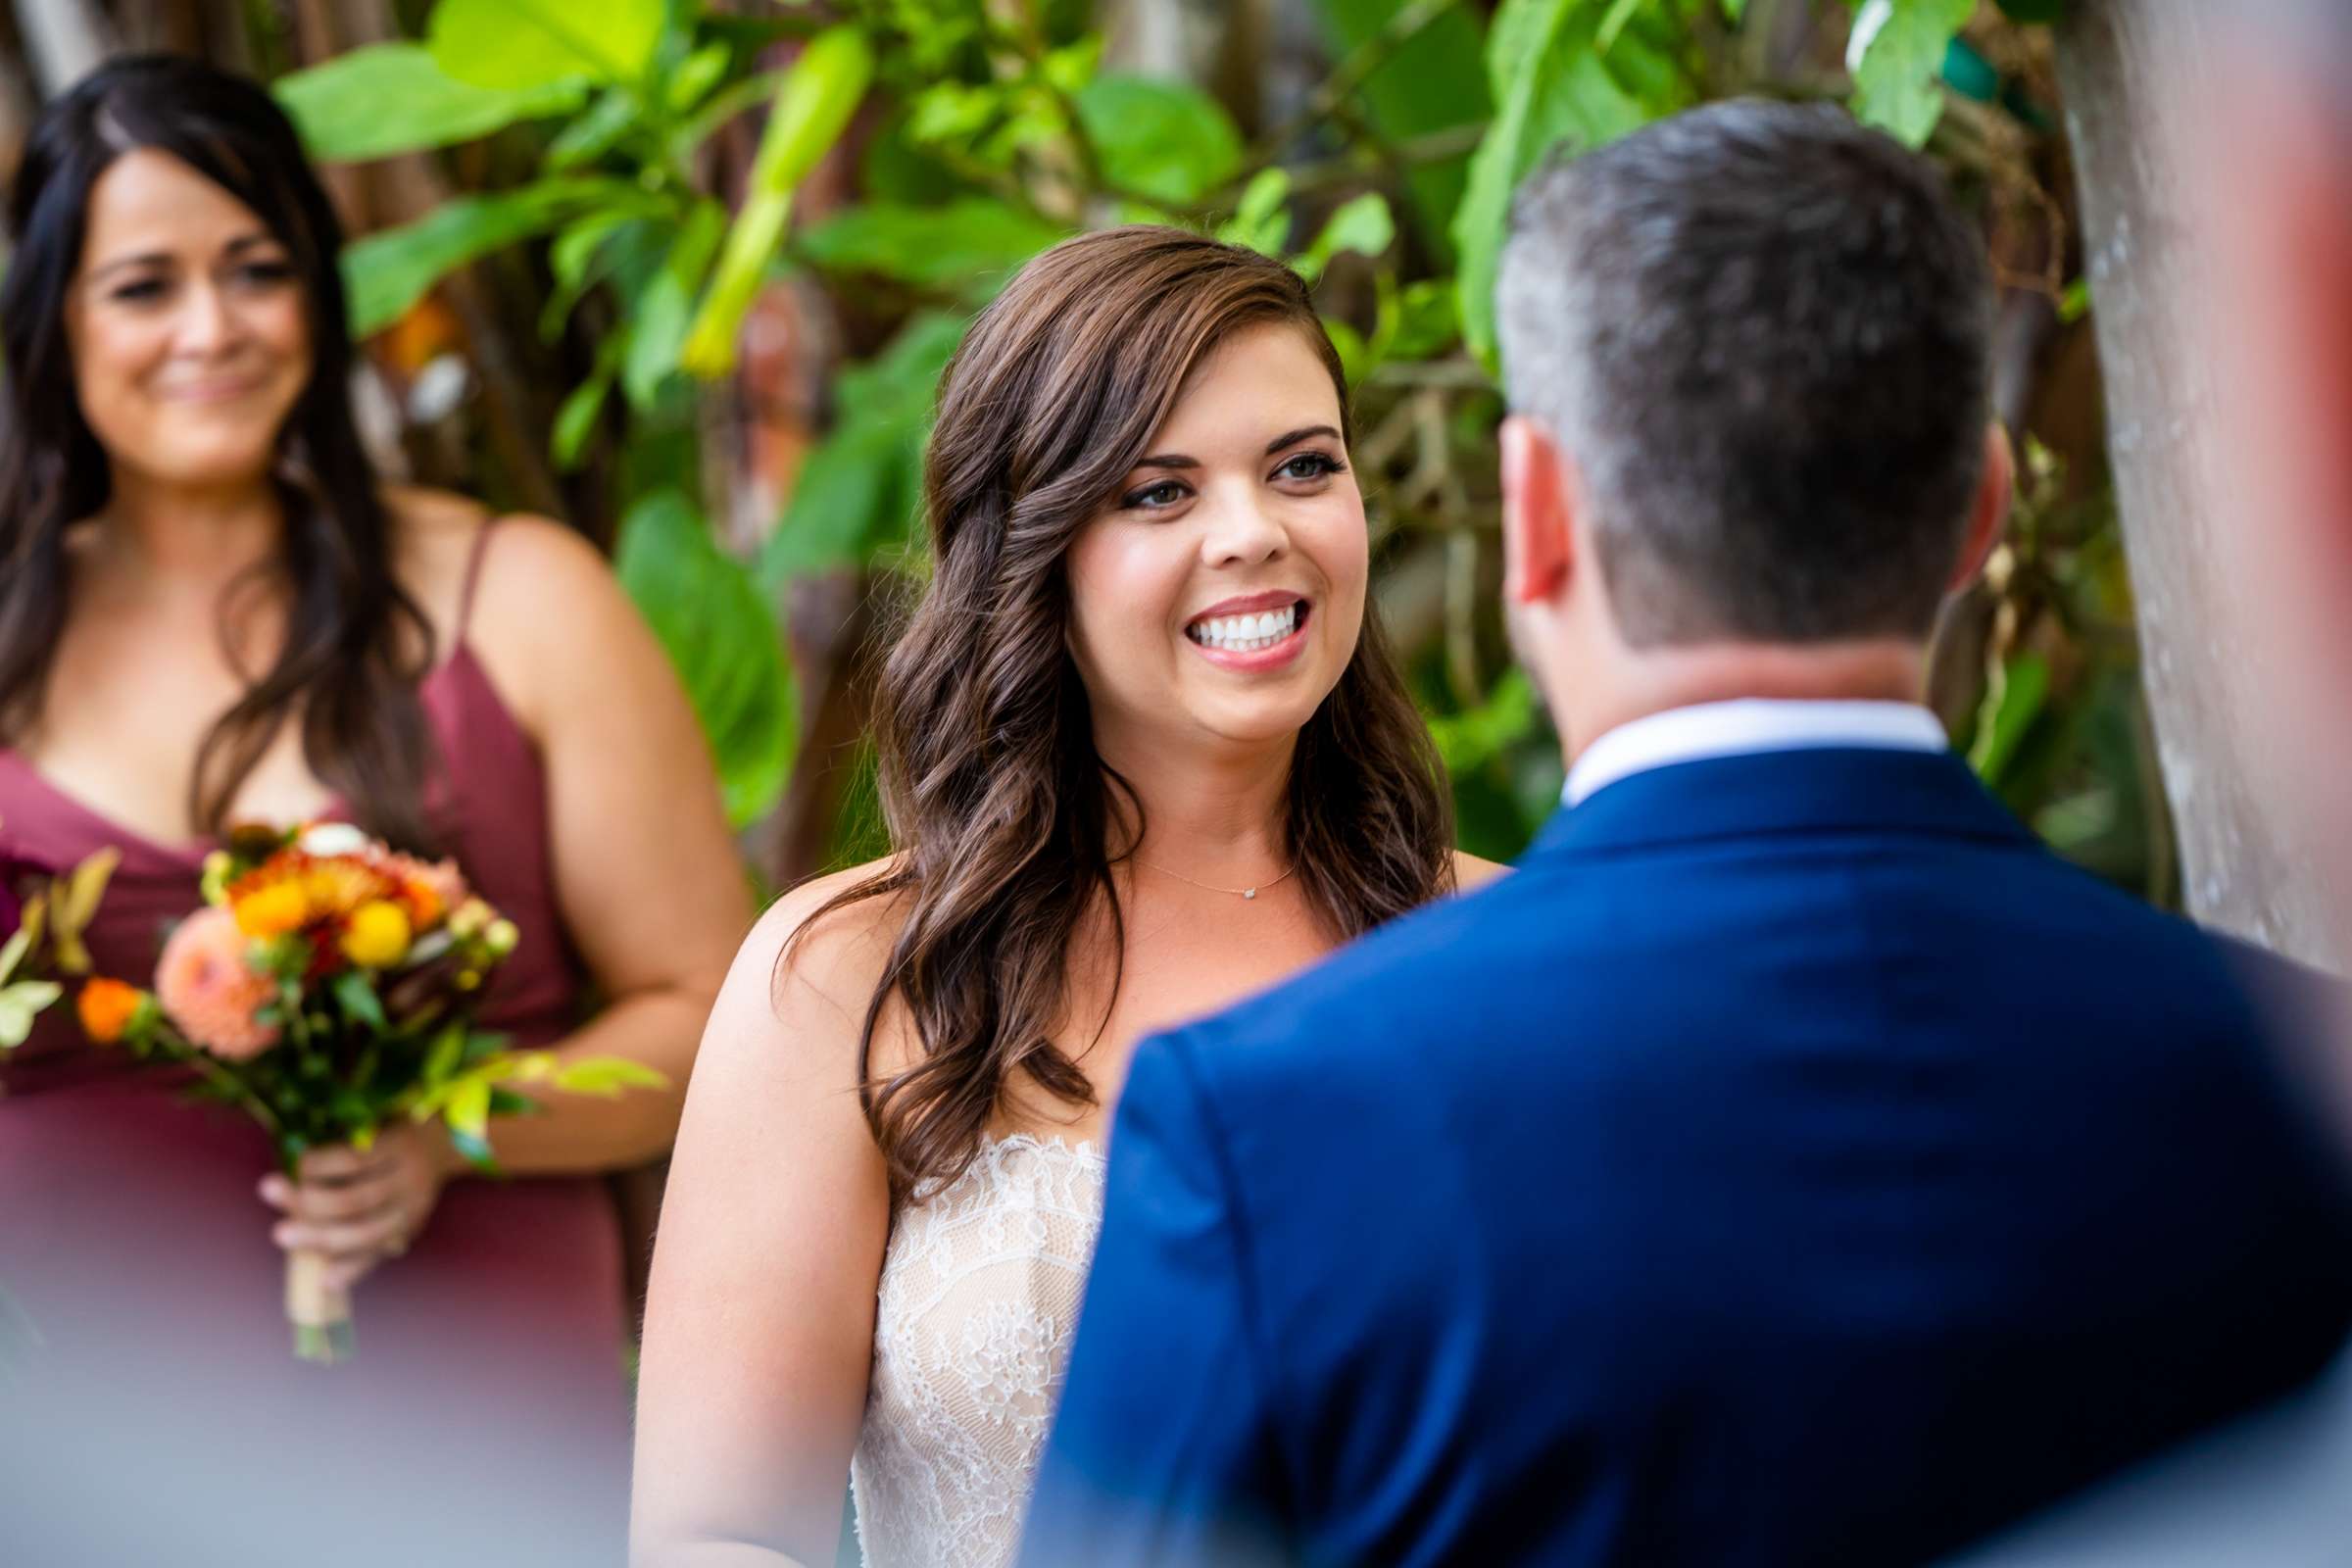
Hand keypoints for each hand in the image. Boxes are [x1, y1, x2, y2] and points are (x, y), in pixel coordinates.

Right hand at [260, 1124, 460, 1292]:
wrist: (443, 1139)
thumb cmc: (407, 1187)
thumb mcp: (398, 1218)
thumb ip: (364, 1248)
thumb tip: (326, 1283)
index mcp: (409, 1223)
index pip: (379, 1251)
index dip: (352, 1268)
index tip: (323, 1282)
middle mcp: (409, 1201)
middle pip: (361, 1227)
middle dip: (317, 1235)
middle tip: (279, 1235)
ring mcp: (402, 1172)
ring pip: (354, 1198)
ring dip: (311, 1201)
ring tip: (275, 1194)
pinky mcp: (392, 1141)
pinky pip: (352, 1159)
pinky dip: (322, 1165)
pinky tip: (302, 1166)